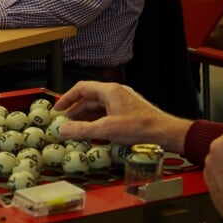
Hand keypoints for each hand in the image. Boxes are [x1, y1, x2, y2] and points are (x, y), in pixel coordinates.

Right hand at [52, 81, 191, 152]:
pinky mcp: (128, 112)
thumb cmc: (140, 127)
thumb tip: (63, 130)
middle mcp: (116, 93)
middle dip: (75, 111)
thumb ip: (82, 130)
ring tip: (76, 129)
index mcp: (109, 91)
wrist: (164, 133)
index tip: (57, 109)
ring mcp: (123, 102)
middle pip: (89, 98)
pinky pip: (107, 113)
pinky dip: (97, 121)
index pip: (81, 88)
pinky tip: (93, 133)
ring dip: (86, 117)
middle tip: (64, 122)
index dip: (67, 98)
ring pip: (98, 107)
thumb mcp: (106, 129)